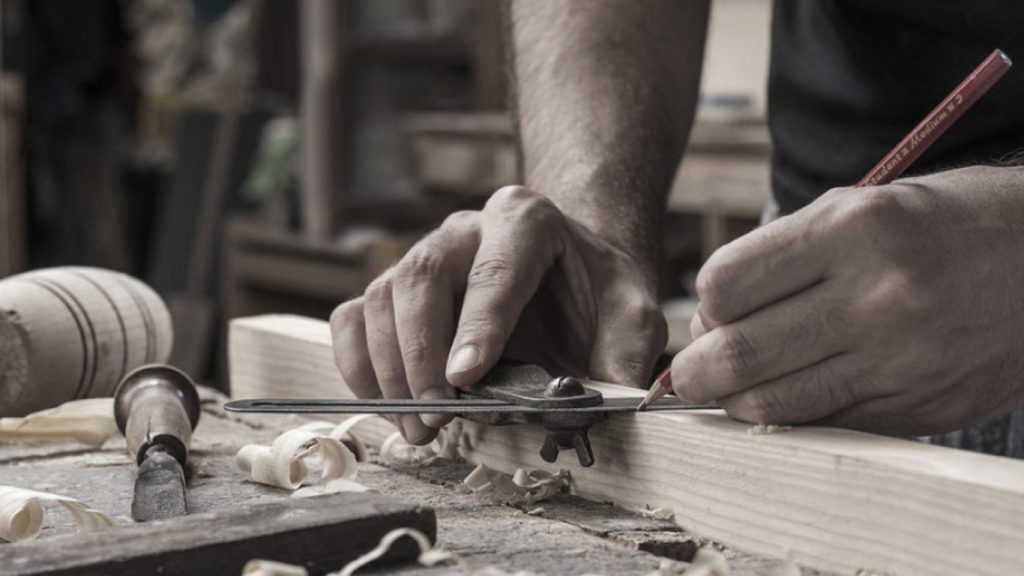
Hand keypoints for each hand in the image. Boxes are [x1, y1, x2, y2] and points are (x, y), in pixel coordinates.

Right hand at [330, 186, 666, 443]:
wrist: (571, 269)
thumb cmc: (597, 289)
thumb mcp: (635, 311)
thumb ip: (628, 351)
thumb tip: (602, 400)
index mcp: (525, 220)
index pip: (494, 271)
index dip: (476, 326)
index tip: (464, 378)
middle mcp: (466, 228)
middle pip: (420, 278)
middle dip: (420, 356)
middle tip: (434, 415)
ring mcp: (424, 254)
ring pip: (380, 299)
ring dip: (388, 371)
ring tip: (418, 427)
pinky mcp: (396, 286)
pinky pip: (354, 317)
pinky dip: (358, 364)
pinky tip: (385, 404)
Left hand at [671, 166, 1023, 434]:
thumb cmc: (940, 224)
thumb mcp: (862, 206)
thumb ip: (784, 256)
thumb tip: (711, 318)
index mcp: (854, 230)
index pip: (727, 283)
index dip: (704, 305)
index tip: (710, 313)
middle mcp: (876, 296)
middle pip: (739, 353)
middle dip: (694, 371)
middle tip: (689, 373)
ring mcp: (900, 359)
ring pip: (774, 403)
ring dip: (734, 402)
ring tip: (732, 388)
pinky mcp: (918, 405)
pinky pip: (824, 422)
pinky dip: (789, 416)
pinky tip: (788, 395)